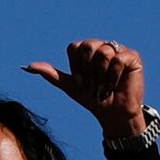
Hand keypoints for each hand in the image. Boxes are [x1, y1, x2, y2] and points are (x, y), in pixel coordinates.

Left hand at [23, 40, 147, 142]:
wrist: (112, 113)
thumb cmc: (91, 99)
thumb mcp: (70, 87)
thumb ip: (51, 74)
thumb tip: (27, 66)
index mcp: (86, 50)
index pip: (75, 48)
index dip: (76, 68)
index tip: (81, 85)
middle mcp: (102, 46)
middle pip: (87, 46)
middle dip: (88, 72)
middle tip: (92, 88)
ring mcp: (118, 50)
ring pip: (103, 53)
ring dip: (100, 77)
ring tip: (104, 89)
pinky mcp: (132, 57)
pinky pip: (118, 60)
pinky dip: (113, 77)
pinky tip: (115, 86)